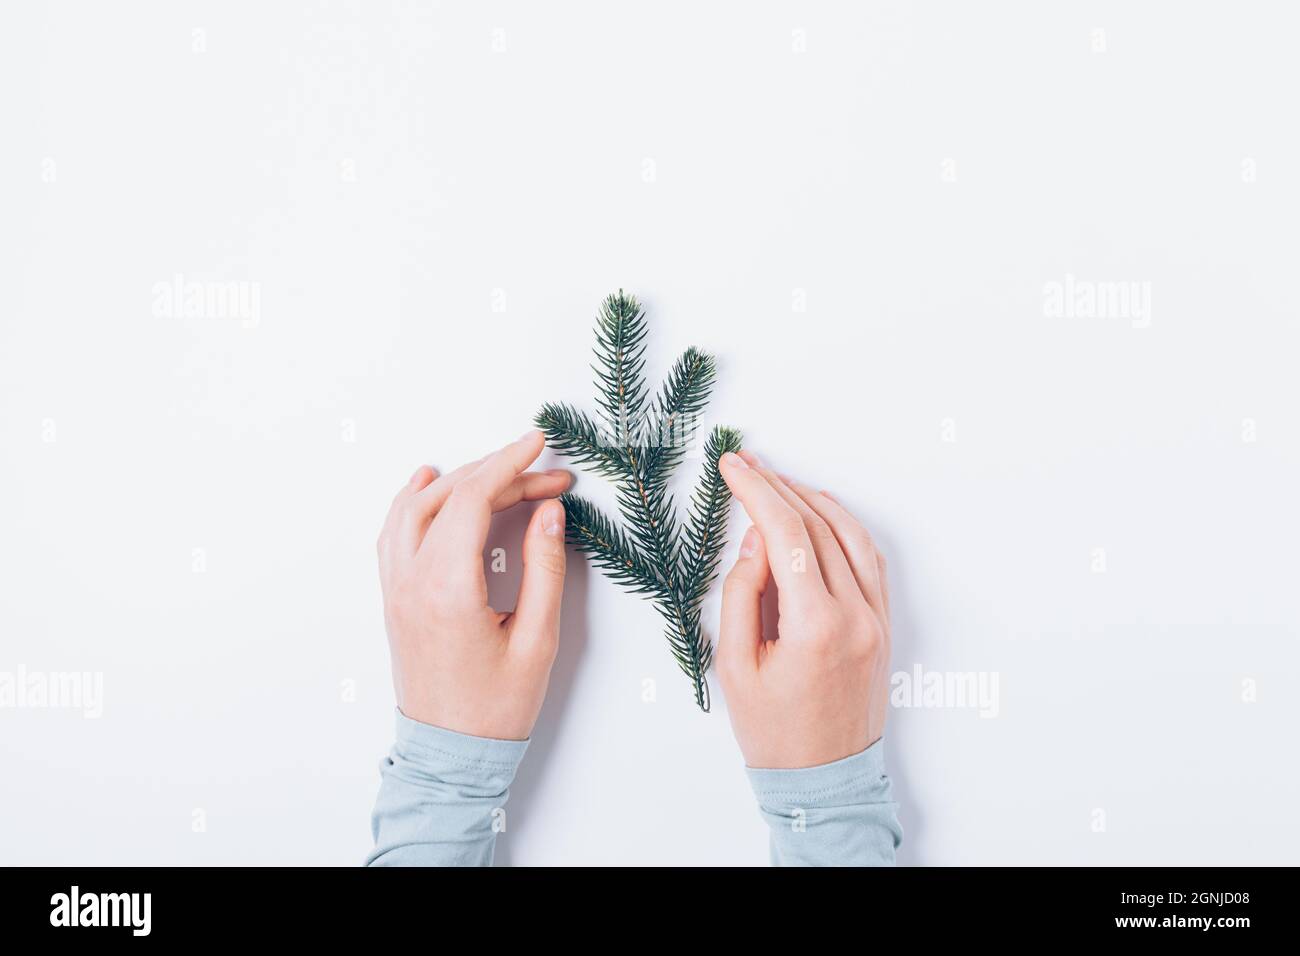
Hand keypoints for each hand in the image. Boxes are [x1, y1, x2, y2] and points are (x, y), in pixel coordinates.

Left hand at [376, 430, 570, 740]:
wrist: (450, 757)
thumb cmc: (496, 708)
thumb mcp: (538, 640)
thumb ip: (544, 569)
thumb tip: (549, 512)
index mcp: (447, 589)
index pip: (473, 499)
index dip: (509, 464)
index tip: (539, 446)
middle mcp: (412, 582)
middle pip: (448, 497)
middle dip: (498, 473)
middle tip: (546, 475)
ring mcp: (396, 590)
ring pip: (413, 508)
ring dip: (456, 479)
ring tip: (497, 468)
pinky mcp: (394, 599)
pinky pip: (394, 532)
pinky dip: (413, 500)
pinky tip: (429, 484)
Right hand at [715, 450, 890, 768]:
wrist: (823, 781)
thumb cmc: (773, 731)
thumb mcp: (734, 665)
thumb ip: (742, 593)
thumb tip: (757, 537)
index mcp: (816, 626)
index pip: (785, 533)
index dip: (755, 491)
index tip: (731, 465)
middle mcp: (855, 615)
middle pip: (817, 526)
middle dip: (778, 488)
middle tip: (746, 464)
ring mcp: (876, 619)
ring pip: (850, 535)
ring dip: (814, 500)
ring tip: (779, 480)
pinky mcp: (884, 625)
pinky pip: (869, 560)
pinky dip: (843, 528)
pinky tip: (819, 513)